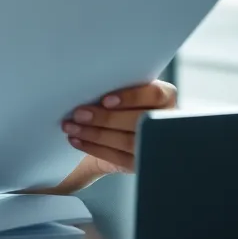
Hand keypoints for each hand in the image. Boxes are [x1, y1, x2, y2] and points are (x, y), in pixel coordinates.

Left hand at [61, 80, 176, 174]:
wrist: (114, 131)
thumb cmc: (115, 103)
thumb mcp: (118, 90)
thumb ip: (113, 84)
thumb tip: (86, 75)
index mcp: (164, 97)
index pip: (155, 94)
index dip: (131, 97)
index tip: (105, 100)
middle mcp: (166, 121)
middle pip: (139, 121)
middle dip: (106, 118)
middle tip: (79, 114)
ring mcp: (156, 145)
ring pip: (128, 141)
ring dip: (95, 134)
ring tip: (71, 127)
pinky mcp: (141, 163)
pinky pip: (119, 158)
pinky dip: (94, 148)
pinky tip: (76, 140)